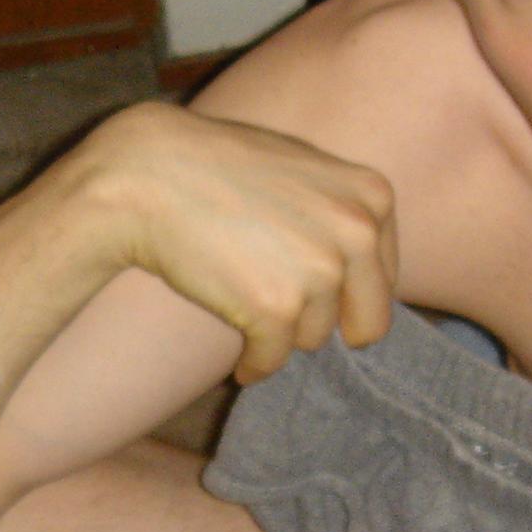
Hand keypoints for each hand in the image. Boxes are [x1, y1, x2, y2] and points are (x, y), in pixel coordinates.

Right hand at [69, 103, 399, 383]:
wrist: (148, 174)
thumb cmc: (217, 166)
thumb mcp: (303, 169)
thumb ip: (342, 211)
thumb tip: (365, 267)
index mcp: (372, 197)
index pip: (384, 280)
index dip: (346, 295)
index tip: (312, 294)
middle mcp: (356, 233)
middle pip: (366, 320)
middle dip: (324, 323)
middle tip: (286, 314)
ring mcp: (319, 271)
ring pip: (314, 338)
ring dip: (279, 333)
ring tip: (242, 299)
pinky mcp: (275, 308)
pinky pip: (273, 360)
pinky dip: (255, 365)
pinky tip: (239, 354)